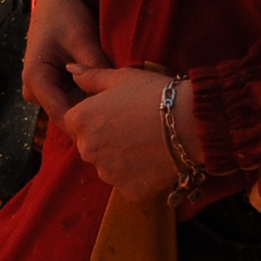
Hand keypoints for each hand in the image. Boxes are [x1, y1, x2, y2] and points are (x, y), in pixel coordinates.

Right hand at [22, 0, 111, 121]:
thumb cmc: (66, 13)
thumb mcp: (82, 39)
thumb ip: (95, 69)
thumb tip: (115, 97)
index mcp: (36, 80)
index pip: (64, 116)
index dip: (90, 125)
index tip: (118, 130)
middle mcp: (36, 90)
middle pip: (69, 114)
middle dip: (95, 115)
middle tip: (124, 114)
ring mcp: (44, 89)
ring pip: (74, 107)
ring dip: (94, 104)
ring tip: (120, 102)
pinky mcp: (54, 85)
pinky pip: (75, 97)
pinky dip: (92, 95)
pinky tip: (111, 91)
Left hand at [62, 65, 188, 199]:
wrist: (190, 123)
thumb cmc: (155, 94)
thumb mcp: (121, 78)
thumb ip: (91, 76)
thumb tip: (70, 69)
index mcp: (80, 121)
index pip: (76, 122)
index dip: (97, 116)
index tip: (118, 112)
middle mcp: (87, 150)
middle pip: (90, 146)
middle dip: (106, 138)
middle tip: (135, 126)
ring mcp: (107, 173)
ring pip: (108, 166)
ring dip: (121, 158)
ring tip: (147, 142)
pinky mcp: (127, 190)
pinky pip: (128, 182)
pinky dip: (138, 175)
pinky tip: (154, 158)